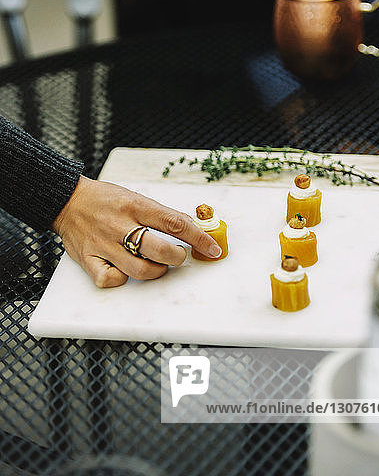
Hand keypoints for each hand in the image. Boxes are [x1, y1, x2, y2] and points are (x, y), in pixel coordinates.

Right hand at [52, 176, 221, 287]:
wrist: (68, 200)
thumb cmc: (106, 199)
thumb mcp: (136, 197)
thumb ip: (161, 214)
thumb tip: (191, 228)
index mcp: (135, 206)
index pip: (175, 223)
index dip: (198, 238)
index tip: (212, 249)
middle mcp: (120, 225)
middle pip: (159, 250)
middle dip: (177, 257)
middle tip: (178, 256)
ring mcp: (104, 244)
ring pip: (139, 270)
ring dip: (156, 271)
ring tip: (157, 265)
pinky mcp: (88, 259)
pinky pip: (110, 279)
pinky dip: (122, 279)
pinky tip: (125, 270)